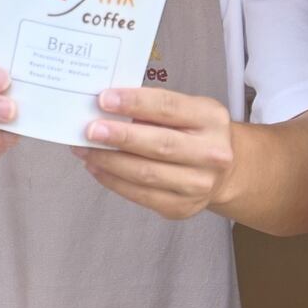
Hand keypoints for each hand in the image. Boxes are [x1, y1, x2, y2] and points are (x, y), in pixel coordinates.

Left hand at [80, 85, 239, 219]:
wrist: (223, 172)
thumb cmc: (195, 134)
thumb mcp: (187, 110)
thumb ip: (153, 108)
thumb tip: (107, 109)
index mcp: (211, 119)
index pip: (169, 107)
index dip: (135, 103)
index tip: (104, 99)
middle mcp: (212, 153)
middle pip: (159, 144)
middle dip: (120, 136)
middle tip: (90, 129)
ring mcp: (199, 184)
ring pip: (146, 173)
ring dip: (109, 160)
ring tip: (83, 148)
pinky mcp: (182, 207)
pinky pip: (141, 195)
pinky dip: (113, 180)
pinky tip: (96, 166)